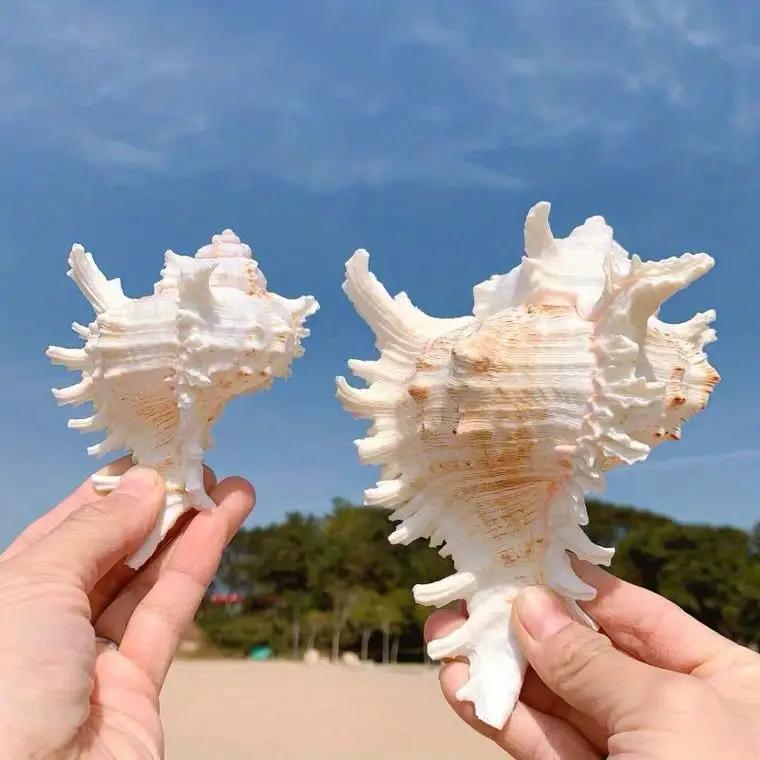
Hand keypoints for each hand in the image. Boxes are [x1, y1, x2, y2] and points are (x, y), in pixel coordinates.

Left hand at [0, 458, 253, 758]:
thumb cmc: (2, 685)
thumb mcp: (35, 584)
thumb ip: (95, 529)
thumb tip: (145, 483)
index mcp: (7, 596)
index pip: (63, 529)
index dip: (110, 491)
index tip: (152, 457)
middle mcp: (46, 626)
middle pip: (112, 550)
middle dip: (158, 506)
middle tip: (199, 467)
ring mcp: (92, 658)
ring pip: (148, 578)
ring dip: (191, 527)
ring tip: (231, 485)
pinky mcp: (136, 686)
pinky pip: (168, 611)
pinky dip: (198, 563)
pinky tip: (224, 523)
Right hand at [426, 561, 759, 758]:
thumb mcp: (669, 712)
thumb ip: (591, 659)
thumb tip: (530, 606)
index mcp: (724, 679)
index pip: (635, 614)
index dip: (574, 585)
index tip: (519, 557)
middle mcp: (677, 713)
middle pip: (585, 653)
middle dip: (522, 625)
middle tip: (466, 598)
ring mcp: (633, 756)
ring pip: (554, 701)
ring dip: (497, 669)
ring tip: (445, 637)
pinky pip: (542, 744)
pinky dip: (500, 717)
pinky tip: (462, 686)